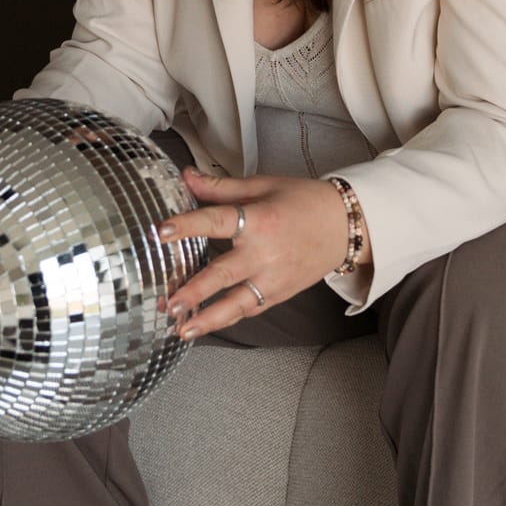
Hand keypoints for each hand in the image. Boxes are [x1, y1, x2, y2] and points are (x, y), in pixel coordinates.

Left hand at [158, 167, 371, 338]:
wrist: (344, 226)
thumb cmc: (302, 201)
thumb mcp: (261, 186)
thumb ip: (220, 187)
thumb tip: (186, 175)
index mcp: (259, 220)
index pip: (216, 222)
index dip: (188, 225)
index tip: (161, 231)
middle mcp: (265, 253)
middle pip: (224, 274)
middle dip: (194, 291)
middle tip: (169, 304)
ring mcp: (273, 278)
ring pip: (237, 304)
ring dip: (208, 318)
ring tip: (182, 330)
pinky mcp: (279, 294)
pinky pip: (250, 309)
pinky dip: (227, 318)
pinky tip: (204, 325)